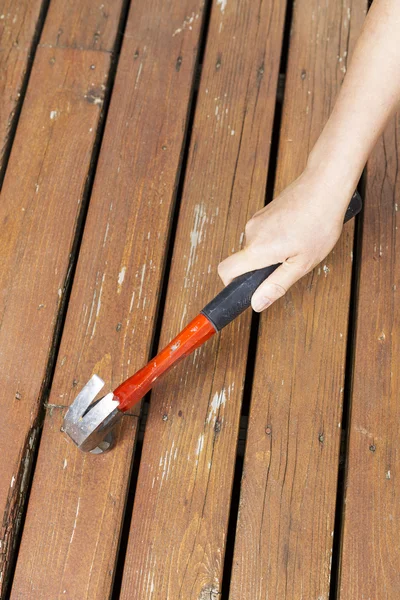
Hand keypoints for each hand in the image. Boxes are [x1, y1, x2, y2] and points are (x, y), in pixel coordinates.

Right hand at [218, 171, 351, 311]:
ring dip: (273, 252)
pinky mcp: (264, 212)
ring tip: (300, 243)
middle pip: (245, 260)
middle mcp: (251, 233)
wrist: (325, 185)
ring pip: (257, 247)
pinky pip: (264, 234)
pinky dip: (277, 239)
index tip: (247, 289)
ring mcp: (257, 220)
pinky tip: (299, 231)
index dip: (231, 284)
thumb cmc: (319, 223)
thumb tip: (257, 303)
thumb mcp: (302, 263)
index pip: (226, 270)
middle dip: (264, 268)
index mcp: (257, 249)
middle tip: (293, 261)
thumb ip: (277, 285)